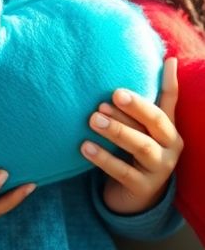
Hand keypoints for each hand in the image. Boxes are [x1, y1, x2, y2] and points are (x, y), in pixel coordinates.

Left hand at [83, 56, 182, 214]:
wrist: (134, 195)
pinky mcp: (144, 187)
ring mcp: (160, 168)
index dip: (170, 81)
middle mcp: (171, 146)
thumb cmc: (131, 153)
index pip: (171, 101)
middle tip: (112, 95)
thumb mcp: (136, 128)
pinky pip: (124, 172)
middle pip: (158, 122)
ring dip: (118, 131)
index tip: (168, 60)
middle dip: (137, 107)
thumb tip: (122, 70)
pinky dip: (104, 158)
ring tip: (93, 119)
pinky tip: (84, 147)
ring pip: (142, 147)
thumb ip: (131, 106)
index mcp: (168, 128)